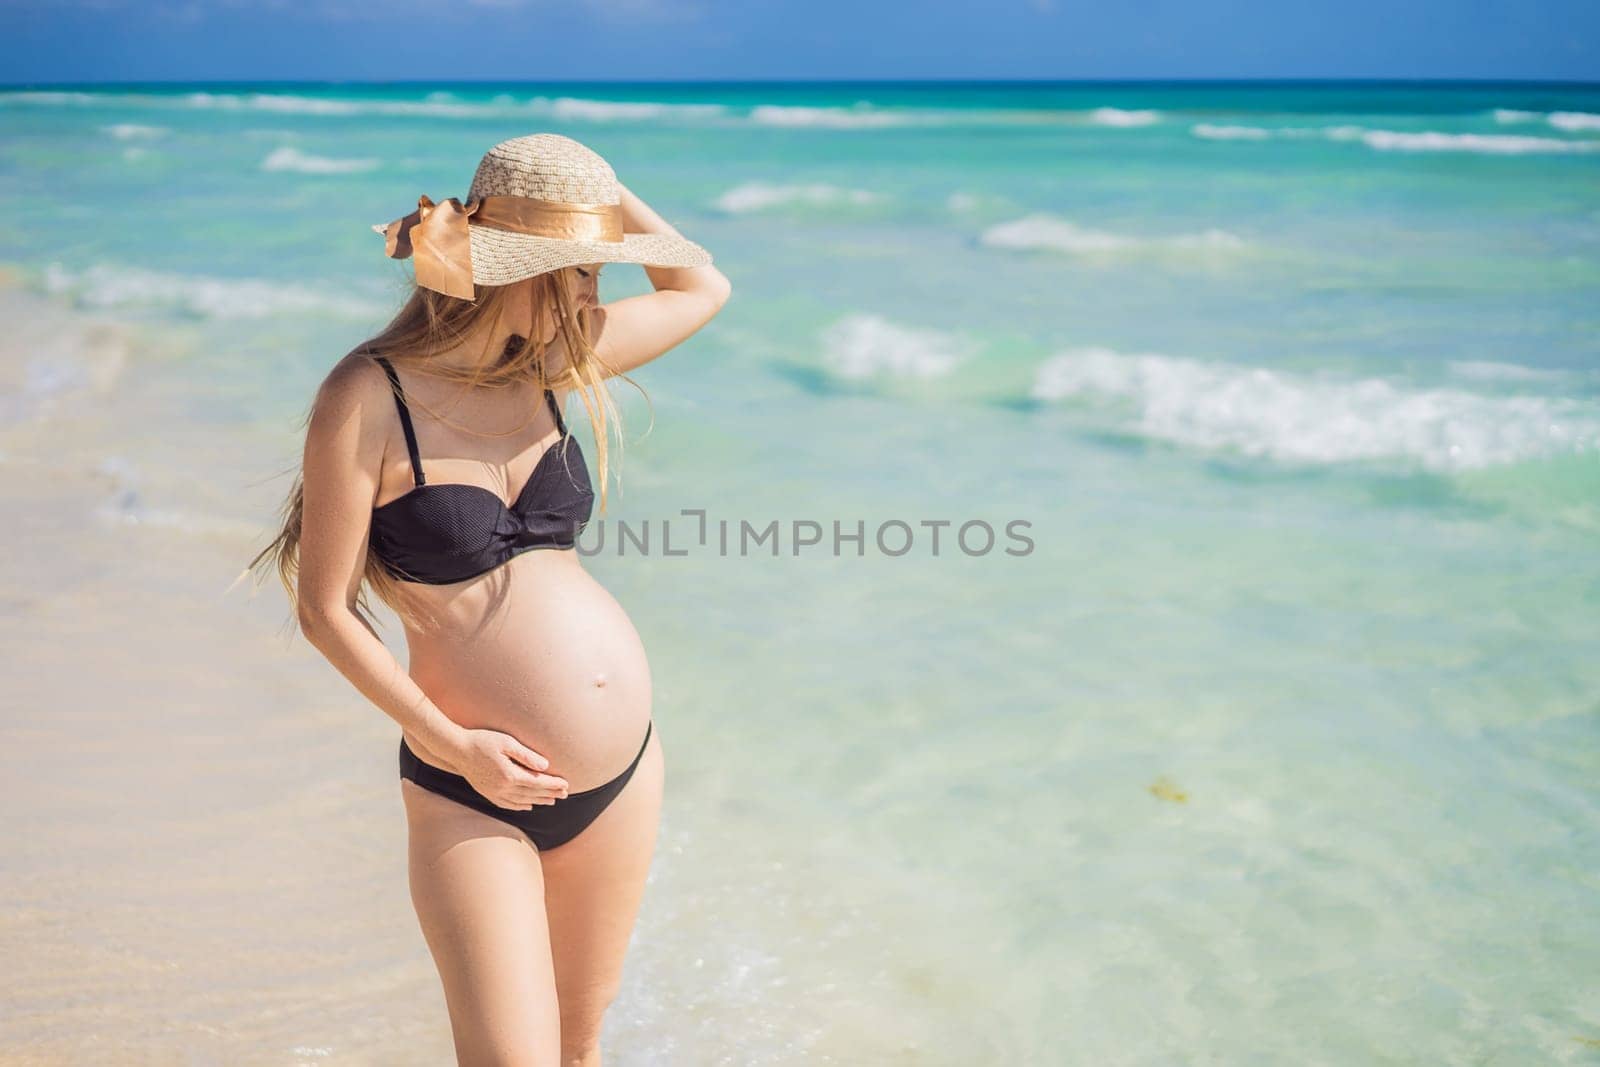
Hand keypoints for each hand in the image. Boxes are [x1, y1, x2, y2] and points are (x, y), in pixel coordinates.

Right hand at [449, 727, 569, 808]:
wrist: (456, 750)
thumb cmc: (482, 741)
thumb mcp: (506, 742)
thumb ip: (527, 755)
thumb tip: (545, 766)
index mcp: (509, 775)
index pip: (537, 782)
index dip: (553, 784)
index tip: (566, 784)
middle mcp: (502, 788)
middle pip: (532, 793)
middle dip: (550, 794)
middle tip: (566, 794)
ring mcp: (494, 793)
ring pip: (522, 801)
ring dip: (538, 801)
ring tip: (552, 801)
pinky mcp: (487, 794)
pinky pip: (508, 805)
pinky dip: (520, 807)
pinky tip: (528, 806)